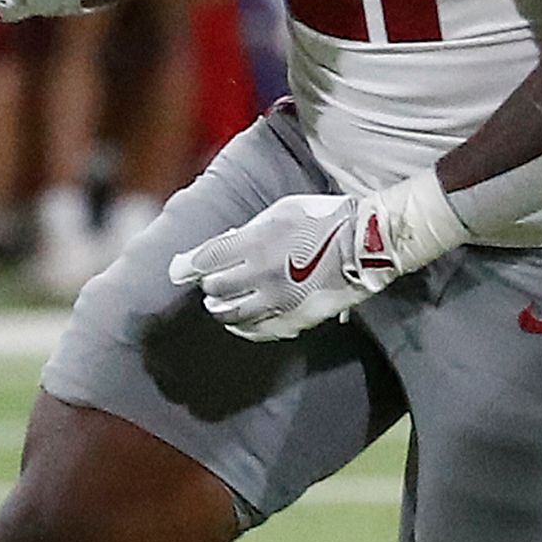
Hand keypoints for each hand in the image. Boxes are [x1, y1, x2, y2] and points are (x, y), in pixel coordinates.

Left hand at [167, 176, 464, 341]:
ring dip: (221, 309)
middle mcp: (262, 275)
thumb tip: (225, 242)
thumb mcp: (281, 210)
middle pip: (216, 289)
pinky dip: (244, 328)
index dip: (187, 266)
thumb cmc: (323, 218)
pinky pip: (259, 331)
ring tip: (219, 306)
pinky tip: (241, 324)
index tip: (177, 270)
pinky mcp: (294, 320)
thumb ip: (249, 229)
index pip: (207, 260)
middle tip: (208, 284)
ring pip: (233, 315)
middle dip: (208, 286)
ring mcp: (278, 301)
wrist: (364, 243)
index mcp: (256, 243)